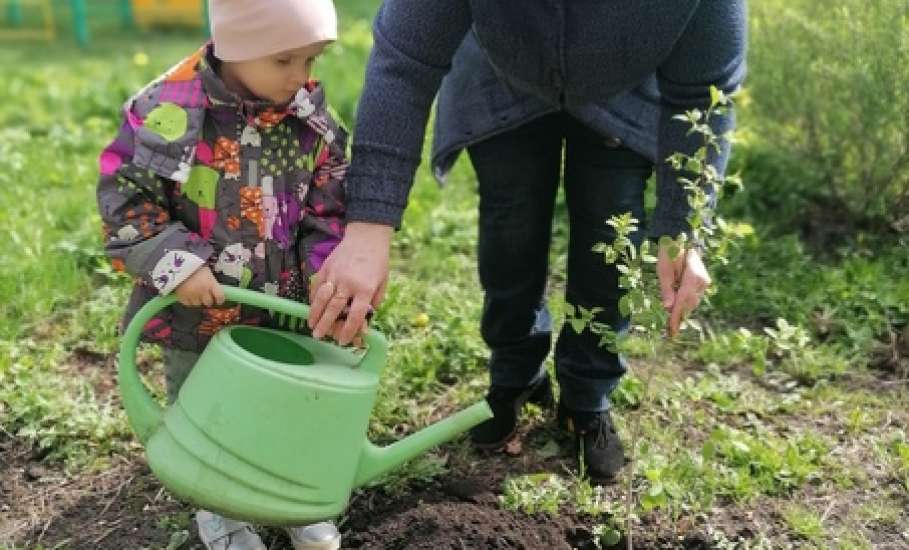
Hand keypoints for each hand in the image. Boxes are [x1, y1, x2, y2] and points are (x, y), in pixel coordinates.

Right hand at [174, 267, 224, 306]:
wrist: (178, 263)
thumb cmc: (195, 265)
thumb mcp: (207, 272)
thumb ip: (212, 283)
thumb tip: (215, 292)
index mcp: (211, 284)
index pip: (220, 297)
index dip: (220, 300)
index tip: (218, 300)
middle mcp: (202, 292)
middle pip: (208, 303)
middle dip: (208, 300)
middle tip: (206, 296)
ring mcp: (192, 295)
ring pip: (198, 305)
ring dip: (198, 301)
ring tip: (195, 295)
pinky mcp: (181, 297)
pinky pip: (187, 304)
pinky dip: (188, 301)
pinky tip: (188, 295)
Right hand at [308, 222, 392, 344]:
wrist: (367, 237)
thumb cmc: (377, 262)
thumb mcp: (382, 284)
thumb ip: (373, 303)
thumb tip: (363, 323)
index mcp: (365, 288)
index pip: (355, 315)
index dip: (349, 330)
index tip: (344, 341)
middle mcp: (348, 283)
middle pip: (334, 308)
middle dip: (325, 325)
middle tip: (319, 336)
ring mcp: (335, 275)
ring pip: (321, 298)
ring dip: (314, 314)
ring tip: (311, 325)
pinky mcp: (325, 268)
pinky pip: (316, 286)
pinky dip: (313, 299)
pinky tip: (312, 308)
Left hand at [656, 245, 709, 337]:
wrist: (680, 237)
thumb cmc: (669, 252)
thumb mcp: (663, 269)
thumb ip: (666, 288)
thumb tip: (669, 308)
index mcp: (693, 276)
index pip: (683, 300)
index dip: (677, 316)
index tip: (671, 328)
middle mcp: (702, 280)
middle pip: (689, 303)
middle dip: (679, 315)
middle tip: (669, 329)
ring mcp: (704, 281)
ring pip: (692, 301)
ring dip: (682, 309)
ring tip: (672, 321)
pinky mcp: (702, 282)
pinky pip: (693, 296)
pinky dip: (685, 302)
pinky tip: (677, 308)